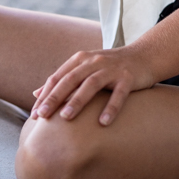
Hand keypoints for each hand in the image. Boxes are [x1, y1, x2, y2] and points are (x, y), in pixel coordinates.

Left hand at [30, 46, 155, 125]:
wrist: (143, 56)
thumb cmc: (109, 67)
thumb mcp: (84, 69)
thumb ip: (62, 80)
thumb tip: (36, 93)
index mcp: (80, 60)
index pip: (58, 78)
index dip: (45, 95)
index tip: (34, 114)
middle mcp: (93, 62)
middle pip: (70, 80)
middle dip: (55, 98)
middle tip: (42, 116)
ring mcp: (111, 69)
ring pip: (91, 84)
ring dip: (77, 100)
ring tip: (66, 118)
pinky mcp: (128, 78)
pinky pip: (119, 94)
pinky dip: (111, 107)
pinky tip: (103, 123)